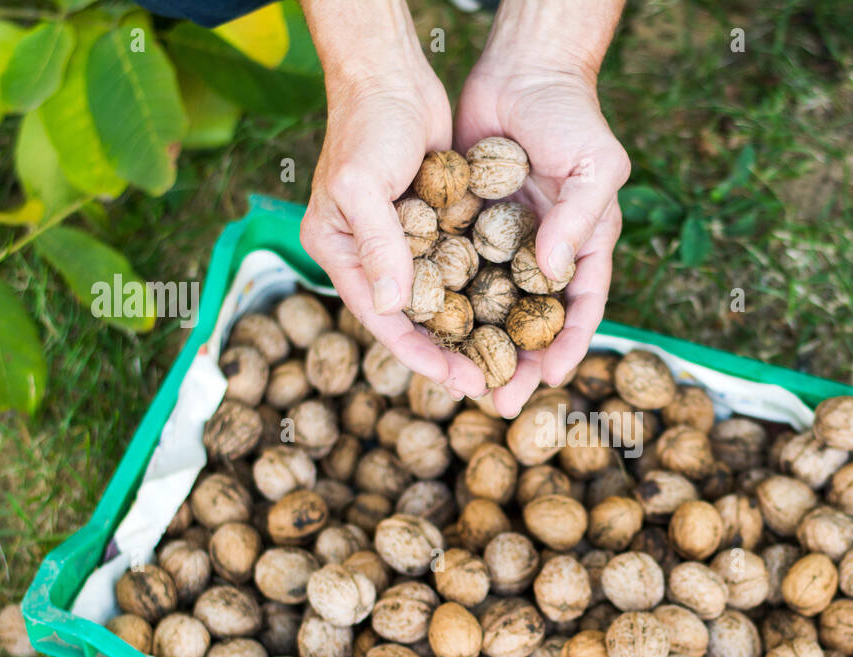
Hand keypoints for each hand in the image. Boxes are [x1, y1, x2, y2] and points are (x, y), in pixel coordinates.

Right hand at [299, 35, 485, 398]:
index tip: (457, 380)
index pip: (383, 318)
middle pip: (413, 319)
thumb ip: (377, 244)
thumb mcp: (362, 184)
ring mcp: (403, 241)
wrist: (391, 74)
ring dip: (469, 328)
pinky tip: (511, 312)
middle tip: (489, 385)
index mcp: (341, 253)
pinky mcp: (434, 224)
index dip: (419, 354)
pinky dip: (479, 290)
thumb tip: (391, 307)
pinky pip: (458, 267)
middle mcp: (370, 254)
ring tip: (504, 360)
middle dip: (449, 352)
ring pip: (440, 299)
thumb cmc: (367, 123)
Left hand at [456, 61, 629, 416]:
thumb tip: (551, 274)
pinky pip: (455, 271)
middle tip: (499, 400)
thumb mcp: (595, 166)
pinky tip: (428, 329)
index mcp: (583, 249)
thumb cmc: (572, 116)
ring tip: (460, 379)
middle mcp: (542, 255)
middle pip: (531, 323)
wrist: (522, 71)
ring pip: (489, 306)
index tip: (548, 379)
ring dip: (477, 345)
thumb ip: (580, 220)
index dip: (566, 348)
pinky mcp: (466, 228)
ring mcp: (503, 245)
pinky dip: (446, 301)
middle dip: (517, 364)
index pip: (579, 310)